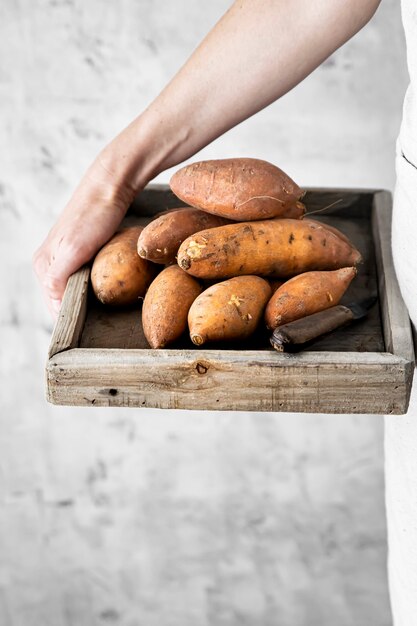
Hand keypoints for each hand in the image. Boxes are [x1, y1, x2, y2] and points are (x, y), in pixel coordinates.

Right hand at [33, 156, 135, 318]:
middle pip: (64, 299)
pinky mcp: (82, 249)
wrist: (111, 185)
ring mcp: (66, 255)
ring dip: (91, 297)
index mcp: (43, 265)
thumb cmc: (94, 216)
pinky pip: (87, 276)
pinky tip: (110, 286)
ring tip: (110, 306)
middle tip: (107, 317)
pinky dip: (97, 283)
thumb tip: (54, 305)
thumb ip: (57, 278)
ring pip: (77, 288)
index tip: (95, 327)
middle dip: (83, 308)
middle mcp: (50, 262)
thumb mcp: (73, 250)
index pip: (54, 306)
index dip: (73, 318)